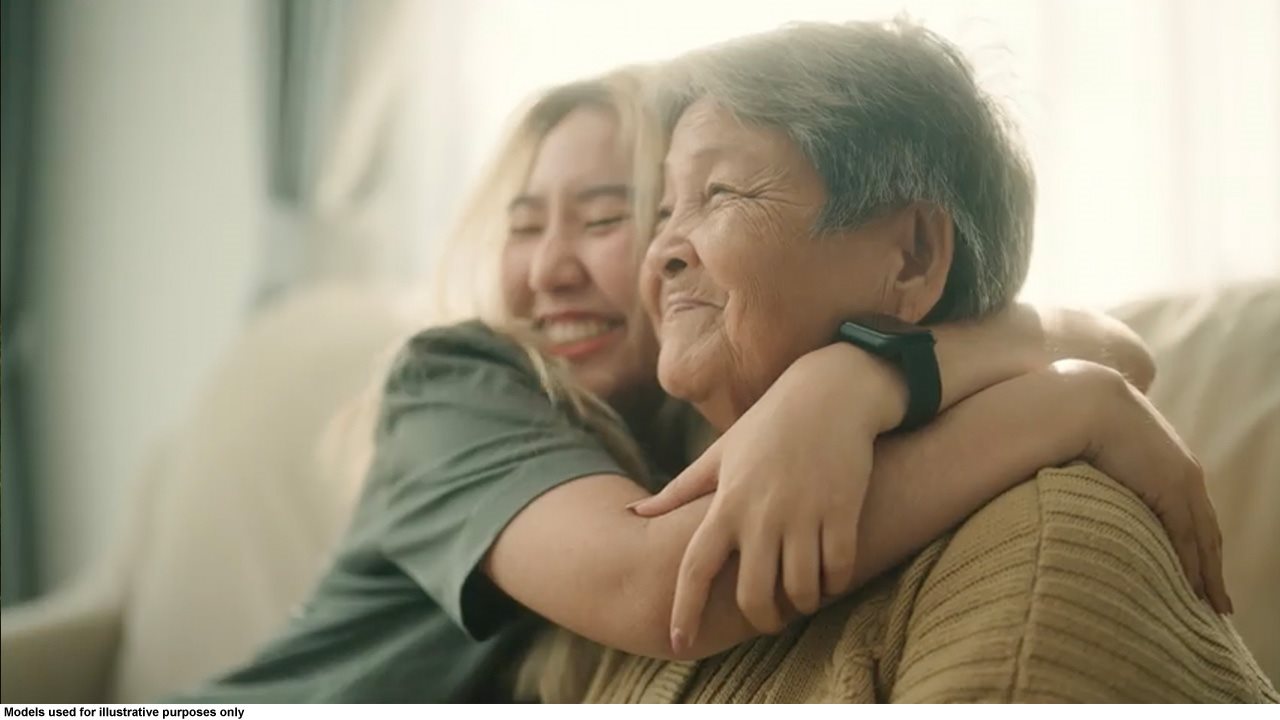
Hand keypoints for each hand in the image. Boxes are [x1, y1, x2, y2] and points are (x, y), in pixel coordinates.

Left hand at [630, 344, 903, 652]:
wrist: (830, 392)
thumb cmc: (769, 425)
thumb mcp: (720, 453)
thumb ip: (680, 491)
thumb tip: (635, 513)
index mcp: (726, 503)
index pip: (694, 568)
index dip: (684, 610)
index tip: (677, 643)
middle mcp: (761, 514)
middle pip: (753, 594)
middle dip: (762, 619)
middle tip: (769, 620)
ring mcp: (804, 514)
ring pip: (801, 590)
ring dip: (802, 604)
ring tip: (802, 597)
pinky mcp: (842, 511)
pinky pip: (839, 571)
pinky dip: (834, 584)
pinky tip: (830, 579)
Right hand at [1057, 360, 1231, 612]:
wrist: (1088, 402)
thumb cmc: (1085, 420)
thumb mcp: (1103, 450)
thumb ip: (1107, 470)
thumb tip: (1088, 485)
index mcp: (1172, 464)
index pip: (1193, 512)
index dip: (1199, 542)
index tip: (1200, 569)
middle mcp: (1185, 475)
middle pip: (1207, 530)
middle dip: (1213, 565)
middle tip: (1217, 599)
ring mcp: (1181, 482)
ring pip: (1204, 539)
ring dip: (1210, 574)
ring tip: (1212, 604)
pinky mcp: (1171, 490)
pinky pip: (1187, 536)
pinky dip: (1193, 565)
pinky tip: (1195, 588)